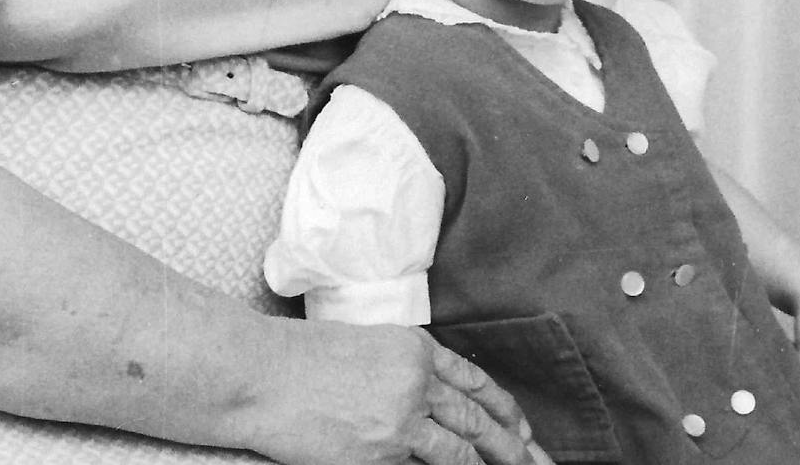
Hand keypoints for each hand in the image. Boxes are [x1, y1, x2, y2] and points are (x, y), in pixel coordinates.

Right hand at [254, 320, 548, 464]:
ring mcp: (401, 418)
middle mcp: (416, 379)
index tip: (521, 426)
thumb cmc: (300, 358)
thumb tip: (428, 404)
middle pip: (477, 418)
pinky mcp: (381, 453)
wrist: (263, 373)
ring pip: (460, 451)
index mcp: (413, 346)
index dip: (501, 406)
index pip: (473, 379)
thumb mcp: (363, 347)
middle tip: (536, 462)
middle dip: (511, 445)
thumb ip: (400, 371)